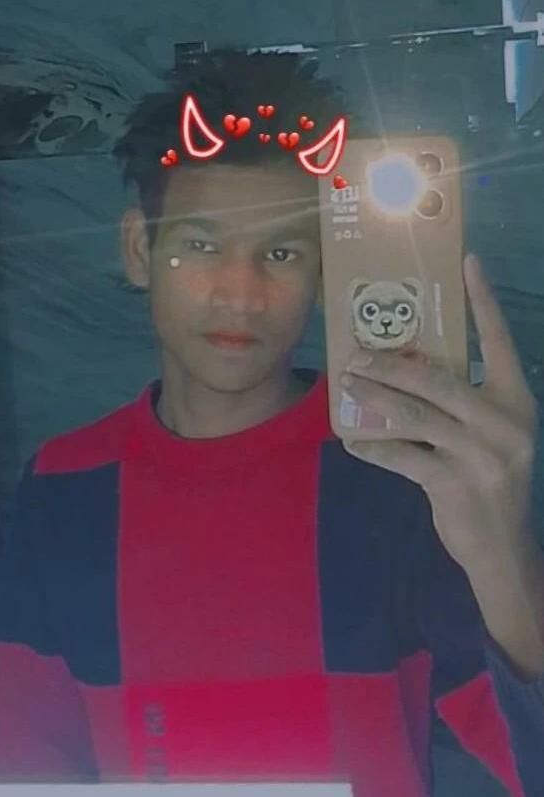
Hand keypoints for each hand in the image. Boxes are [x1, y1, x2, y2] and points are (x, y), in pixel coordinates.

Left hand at [339, 253, 539, 573]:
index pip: (499, 341)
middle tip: (355, 354)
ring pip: (414, 414)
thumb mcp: (489, 435)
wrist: (504, 548)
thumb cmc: (491, 480)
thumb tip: (404, 373)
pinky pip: (402, 456)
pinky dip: (373, 446)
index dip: (483, 301)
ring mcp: (481, 454)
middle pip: (437, 379)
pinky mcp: (454, 483)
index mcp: (516, 400)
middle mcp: (504, 421)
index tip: (467, 262)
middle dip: (390, 364)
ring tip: (346, 386)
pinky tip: (352, 440)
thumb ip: (460, 404)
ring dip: (373, 398)